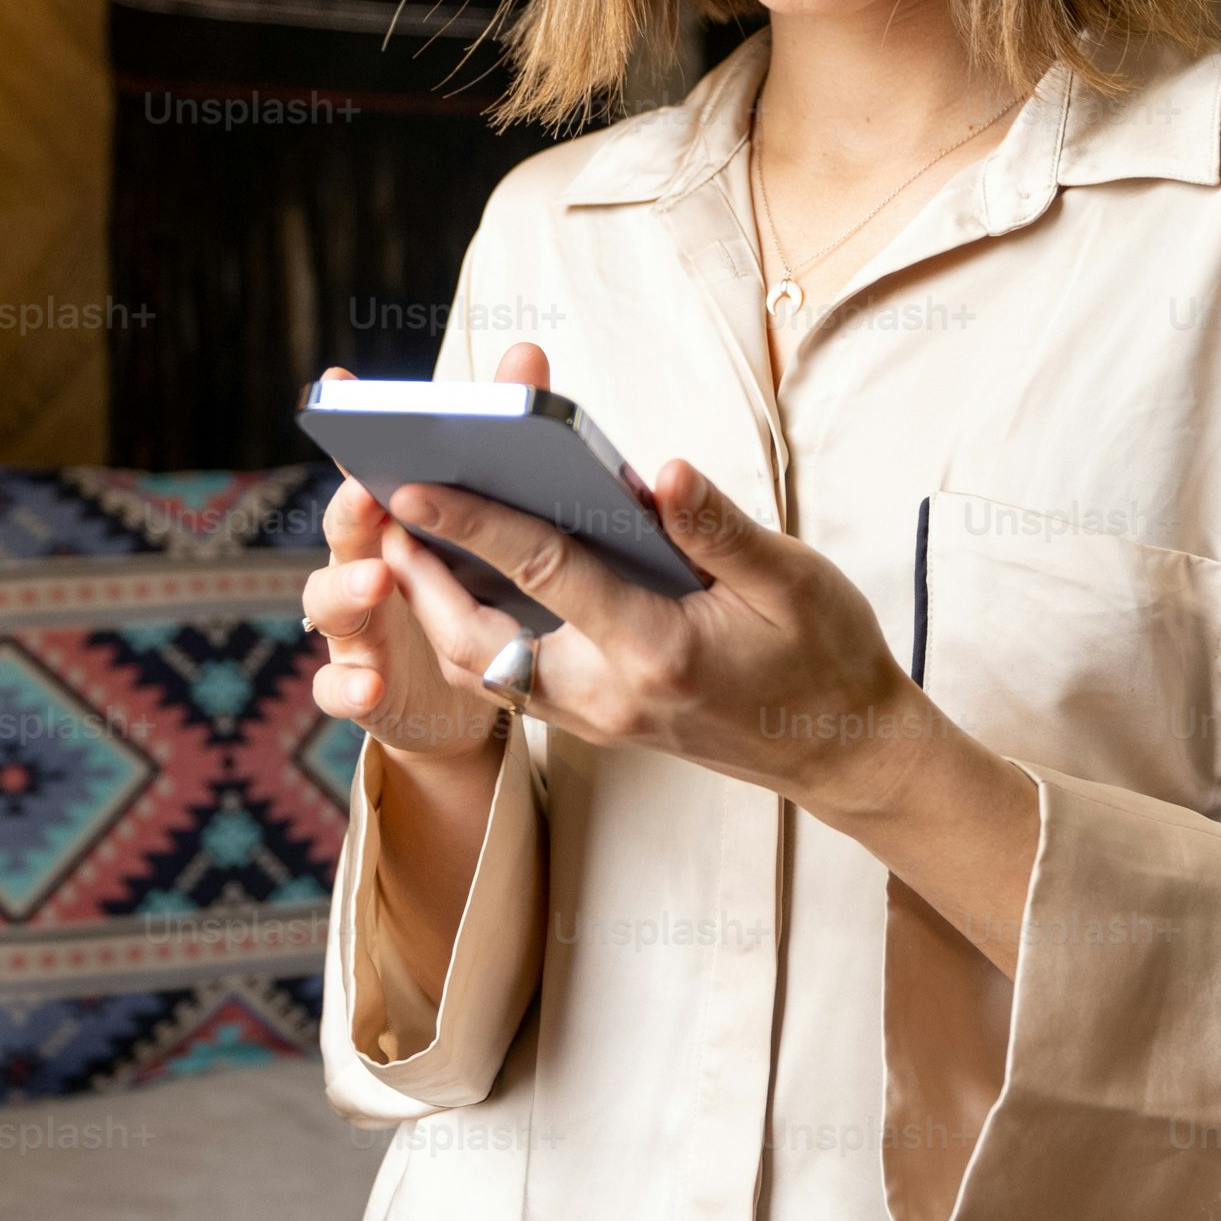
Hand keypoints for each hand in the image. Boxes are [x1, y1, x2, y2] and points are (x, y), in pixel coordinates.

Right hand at [302, 350, 536, 766]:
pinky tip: (370, 686)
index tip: (345, 384)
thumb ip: (503, 440)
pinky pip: (339, 689)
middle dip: (351, 505)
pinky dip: (346, 686)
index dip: (357, 430)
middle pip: (341, 528)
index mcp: (389, 518)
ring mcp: (351, 628)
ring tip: (376, 579)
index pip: (368, 463)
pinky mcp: (360, 688)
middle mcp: (358, 563)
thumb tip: (528, 355)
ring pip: (327, 603)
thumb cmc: (479, 587)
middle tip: (369, 488)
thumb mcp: (495, 518)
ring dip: (344, 587)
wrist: (466, 697)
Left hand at [372, 440, 920, 801]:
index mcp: (658, 651)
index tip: (412, 482)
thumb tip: (657, 470)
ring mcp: (596, 718)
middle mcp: (610, 695)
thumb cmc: (825, 654)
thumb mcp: (793, 579)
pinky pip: (509, 680)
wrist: (842, 751)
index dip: (472, 523)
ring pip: (483, 668)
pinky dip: (471, 632)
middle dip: (418, 576)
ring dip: (435, 607)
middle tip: (378, 508)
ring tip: (403, 537)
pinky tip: (461, 580)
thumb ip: (718, 527)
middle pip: (478, 638)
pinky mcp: (594, 722)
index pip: (545, 571)